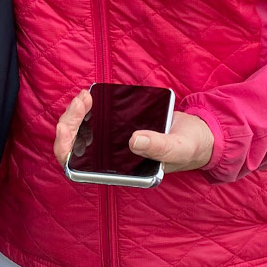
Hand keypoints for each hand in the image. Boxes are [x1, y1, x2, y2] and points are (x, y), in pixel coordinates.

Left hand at [53, 89, 220, 175]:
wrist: (199, 134)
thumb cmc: (188, 148)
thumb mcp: (177, 148)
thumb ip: (159, 147)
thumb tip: (135, 141)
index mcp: (120, 172)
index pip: (79, 168)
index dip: (66, 149)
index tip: (67, 128)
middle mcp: (112, 160)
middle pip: (75, 145)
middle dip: (71, 121)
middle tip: (82, 101)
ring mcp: (113, 142)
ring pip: (81, 130)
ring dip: (77, 113)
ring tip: (85, 96)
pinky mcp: (118, 126)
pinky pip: (94, 118)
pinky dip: (88, 107)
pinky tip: (91, 95)